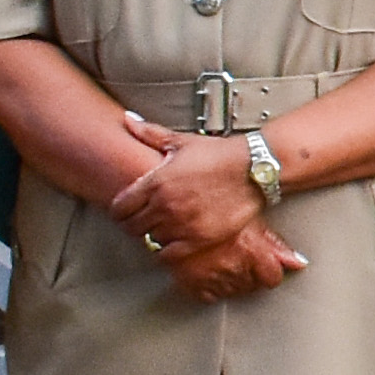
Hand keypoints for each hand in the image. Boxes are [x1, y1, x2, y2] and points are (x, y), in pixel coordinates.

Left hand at [105, 121, 271, 255]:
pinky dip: (168, 251)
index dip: (119, 211)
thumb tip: (129, 120)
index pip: (119, 208)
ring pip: (150, 240)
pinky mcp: (200, 238)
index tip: (125, 211)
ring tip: (161, 229)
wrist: (255, 169)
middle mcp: (165, 205)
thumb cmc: (220, 155)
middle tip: (141, 221)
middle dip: (134, 224)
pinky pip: (170, 254)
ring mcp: (182, 224)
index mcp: (156, 182)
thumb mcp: (182, 142)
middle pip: (132, 227)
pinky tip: (174, 241)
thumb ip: (151, 134)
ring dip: (153, 235)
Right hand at [157, 219, 308, 304]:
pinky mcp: (192, 284)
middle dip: (248, 273)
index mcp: (252, 253)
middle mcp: (234, 268)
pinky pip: (208, 295)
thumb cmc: (216, 208)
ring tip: (221, 259)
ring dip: (229, 279)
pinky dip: (209, 286)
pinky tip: (207, 269)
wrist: (177, 209)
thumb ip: (276, 246)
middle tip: (236, 256)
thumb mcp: (251, 222)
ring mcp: (213, 278)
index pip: (273, 278)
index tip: (261, 264)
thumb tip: (299, 263)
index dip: (267, 270)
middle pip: (252, 285)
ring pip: (232, 291)